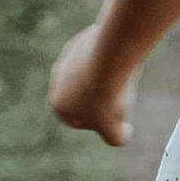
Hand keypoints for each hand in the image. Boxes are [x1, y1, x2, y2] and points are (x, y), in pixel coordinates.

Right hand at [47, 24, 132, 144]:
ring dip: (107, 77)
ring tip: (121, 77)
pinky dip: (110, 60)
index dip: (102, 120)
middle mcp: (57, 81)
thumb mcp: (115, 132)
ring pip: (92, 74)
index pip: (81, 119)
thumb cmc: (108, 100)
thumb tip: (121, 133)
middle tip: (121, 94)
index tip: (118, 114)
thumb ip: (115, 138)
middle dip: (103, 97)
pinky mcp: (81, 42)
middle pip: (86, 95)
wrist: (110, 61)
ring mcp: (67, 59)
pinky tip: (120, 61)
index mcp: (58, 106)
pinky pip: (99, 56)